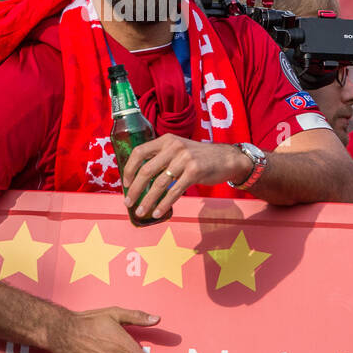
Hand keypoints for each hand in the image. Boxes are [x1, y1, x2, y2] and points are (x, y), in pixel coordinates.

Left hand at [122, 134, 252, 221]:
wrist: (227, 159)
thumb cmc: (200, 158)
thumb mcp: (179, 150)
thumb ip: (162, 158)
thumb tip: (140, 179)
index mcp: (166, 140)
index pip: (140, 152)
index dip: (130, 169)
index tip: (126, 183)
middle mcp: (174, 146)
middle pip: (147, 170)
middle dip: (135, 189)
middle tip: (129, 202)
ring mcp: (185, 158)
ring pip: (159, 183)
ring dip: (148, 200)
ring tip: (141, 211)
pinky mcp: (194, 171)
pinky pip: (174, 191)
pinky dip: (164, 204)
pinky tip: (158, 212)